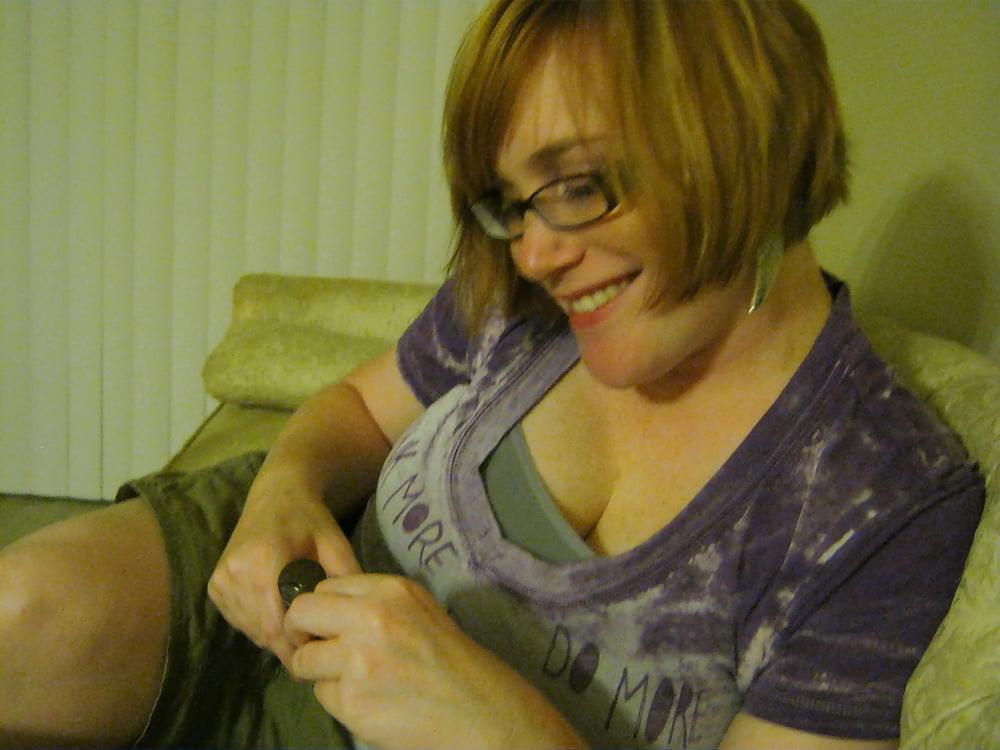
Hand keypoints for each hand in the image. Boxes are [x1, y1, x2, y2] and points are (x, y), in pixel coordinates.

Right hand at [207, 468, 360, 667]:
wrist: (276, 496)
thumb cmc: (310, 521)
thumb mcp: (335, 545)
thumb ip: (346, 579)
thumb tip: (355, 622)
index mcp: (263, 560)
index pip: (276, 624)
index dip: (299, 644)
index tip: (322, 645)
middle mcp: (234, 572)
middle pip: (262, 632)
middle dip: (290, 644)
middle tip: (315, 639)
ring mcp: (220, 580)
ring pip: (251, 631)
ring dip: (276, 637)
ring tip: (299, 623)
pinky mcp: (214, 587)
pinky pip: (240, 622)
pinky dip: (261, 625)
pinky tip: (279, 608)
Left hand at [285, 574, 587, 749]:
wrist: (475, 708)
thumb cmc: (447, 657)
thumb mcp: (417, 607)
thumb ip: (374, 601)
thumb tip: (326, 607)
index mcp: (388, 591)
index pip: (324, 588)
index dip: (321, 609)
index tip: (327, 626)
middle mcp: (369, 619)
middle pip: (300, 614)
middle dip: (301, 634)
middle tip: (317, 650)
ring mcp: (357, 662)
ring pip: (303, 659)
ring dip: (318, 672)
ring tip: (349, 680)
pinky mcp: (352, 701)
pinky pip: (321, 695)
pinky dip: (338, 700)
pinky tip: (367, 700)